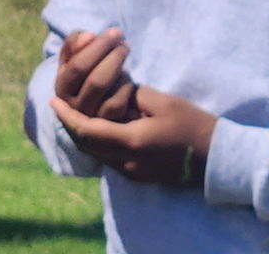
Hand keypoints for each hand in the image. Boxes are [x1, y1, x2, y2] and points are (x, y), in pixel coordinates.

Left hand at [50, 84, 216, 186]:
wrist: (216, 159)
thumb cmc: (192, 124)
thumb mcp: (161, 102)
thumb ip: (132, 97)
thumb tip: (112, 92)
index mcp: (132, 142)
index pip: (87, 130)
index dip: (67, 116)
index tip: (53, 101)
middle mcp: (127, 162)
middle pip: (86, 145)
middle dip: (69, 125)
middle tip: (59, 104)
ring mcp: (132, 172)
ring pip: (96, 153)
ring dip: (82, 133)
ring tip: (73, 112)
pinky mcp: (138, 175)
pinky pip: (108, 158)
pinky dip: (97, 141)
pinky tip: (97, 125)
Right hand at [55, 28, 137, 121]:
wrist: (91, 106)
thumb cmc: (84, 73)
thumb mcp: (73, 57)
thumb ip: (76, 43)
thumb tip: (89, 36)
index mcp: (62, 87)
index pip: (78, 66)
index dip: (99, 46)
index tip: (116, 32)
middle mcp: (74, 108)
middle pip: (96, 81)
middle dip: (114, 58)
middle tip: (125, 44)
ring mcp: (92, 121)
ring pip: (110, 98)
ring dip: (121, 73)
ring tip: (125, 56)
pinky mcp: (108, 129)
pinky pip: (119, 107)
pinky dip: (126, 89)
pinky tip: (128, 77)